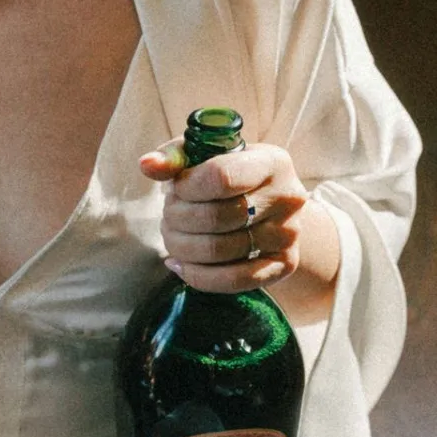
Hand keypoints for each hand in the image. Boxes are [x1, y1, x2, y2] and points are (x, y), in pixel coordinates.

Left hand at [138, 140, 317, 294]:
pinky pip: (233, 280)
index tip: (177, 188)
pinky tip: (179, 264)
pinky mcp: (283, 264)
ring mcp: (288, 234)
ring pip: (218, 250)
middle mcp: (287, 197)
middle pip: (215, 217)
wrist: (274, 208)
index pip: (220, 177)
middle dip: (177, 218)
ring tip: (172, 236)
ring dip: (181, 246)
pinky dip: (196, 275)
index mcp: (272, 162)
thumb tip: (147, 165)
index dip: (186, 187)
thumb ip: (176, 156)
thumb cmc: (232, 177)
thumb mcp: (208, 157)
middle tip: (168, 215)